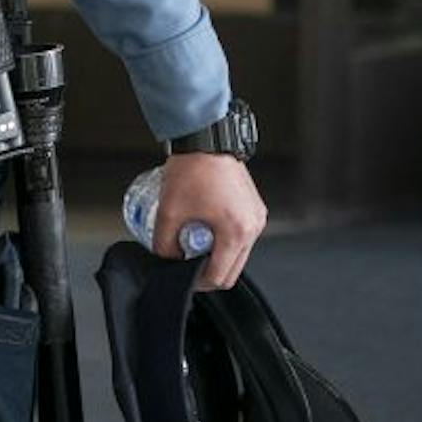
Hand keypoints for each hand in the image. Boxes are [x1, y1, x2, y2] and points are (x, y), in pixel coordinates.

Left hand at [155, 151, 266, 291]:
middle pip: (232, 269)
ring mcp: (256, 217)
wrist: (204, 139)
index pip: (220, 276)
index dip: (199, 282)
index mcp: (236, 232)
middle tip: (188, 261)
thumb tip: (167, 260)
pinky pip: (241, 235)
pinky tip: (206, 227)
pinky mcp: (254, 208)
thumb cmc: (191, 169)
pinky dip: (225, 239)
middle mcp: (252, 227)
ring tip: (195, 240)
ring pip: (238, 254)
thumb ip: (165, 244)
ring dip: (218, 254)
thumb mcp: (169, 212)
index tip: (185, 278)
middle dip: (208, 269)